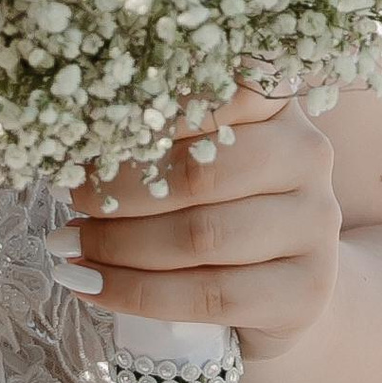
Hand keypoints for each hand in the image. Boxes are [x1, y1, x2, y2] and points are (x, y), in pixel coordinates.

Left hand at [52, 91, 341, 364]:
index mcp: (275, 102)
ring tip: (68, 245)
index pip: (212, 87)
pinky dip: (135, 292)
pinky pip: (207, 295)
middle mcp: (306, 154)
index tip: (87, 129)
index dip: (143, 109)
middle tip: (66, 197)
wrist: (283, 287)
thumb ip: (153, 132)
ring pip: (200, 236)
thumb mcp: (196, 154)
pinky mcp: (304, 291)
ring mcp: (315, 224)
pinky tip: (90, 285)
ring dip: (118, 244)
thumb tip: (70, 139)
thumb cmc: (218, 205)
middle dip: (117, 189)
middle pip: (199, 169)